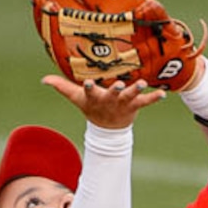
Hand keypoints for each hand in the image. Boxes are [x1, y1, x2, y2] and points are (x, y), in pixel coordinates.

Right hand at [42, 75, 166, 128]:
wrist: (108, 128)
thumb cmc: (91, 106)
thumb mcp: (76, 97)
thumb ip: (61, 86)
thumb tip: (44, 79)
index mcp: (95, 97)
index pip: (89, 91)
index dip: (88, 87)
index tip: (88, 82)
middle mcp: (110, 99)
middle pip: (113, 94)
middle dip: (117, 89)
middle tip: (121, 84)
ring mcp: (123, 103)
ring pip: (131, 96)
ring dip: (137, 90)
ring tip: (143, 83)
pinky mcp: (135, 105)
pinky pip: (146, 102)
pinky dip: (154, 98)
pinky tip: (163, 94)